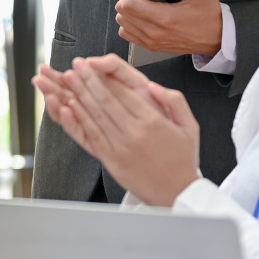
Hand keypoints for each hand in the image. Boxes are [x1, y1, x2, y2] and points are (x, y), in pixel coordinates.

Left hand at [47, 53, 199, 205]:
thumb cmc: (182, 160)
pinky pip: (92, 135)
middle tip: (76, 65)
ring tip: (69, 79)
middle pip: (106, 99)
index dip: (105, 76)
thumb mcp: (189, 127)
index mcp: (153, 121)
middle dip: (88, 79)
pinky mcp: (111, 159)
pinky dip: (80, 119)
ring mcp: (121, 146)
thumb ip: (175, 101)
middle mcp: (135, 132)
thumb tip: (153, 86)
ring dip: (80, 94)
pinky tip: (70, 106)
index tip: (94, 64)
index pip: (124, 92)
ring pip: (96, 114)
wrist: (176, 194)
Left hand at [115, 0, 222, 56]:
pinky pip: (128, 36)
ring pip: (122, 25)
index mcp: (165, 18)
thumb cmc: (209, 20)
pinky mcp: (152, 46)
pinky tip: (138, 18)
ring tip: (137, 6)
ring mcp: (152, 41)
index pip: (129, 6)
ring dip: (126, 14)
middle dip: (126, 0)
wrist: (215, 41)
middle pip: (122, 14)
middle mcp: (155, 31)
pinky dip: (128, 26)